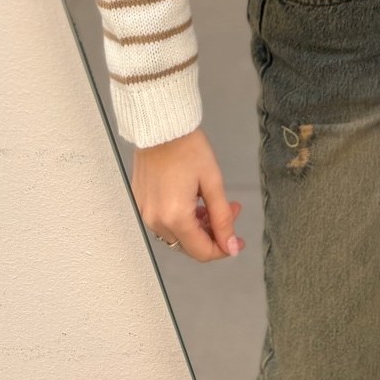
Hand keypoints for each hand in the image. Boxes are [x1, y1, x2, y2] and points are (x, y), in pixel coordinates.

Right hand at [131, 128, 240, 259]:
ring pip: (177, 235)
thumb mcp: (213, 183)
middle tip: (229, 213)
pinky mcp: (141, 203)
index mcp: (175, 217)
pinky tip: (193, 202)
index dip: (223, 249)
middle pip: (189, 246)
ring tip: (212, 204)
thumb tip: (231, 246)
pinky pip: (164, 223)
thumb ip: (223, 218)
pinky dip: (182, 220)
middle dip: (213, 235)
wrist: (161, 127)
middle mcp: (156, 220)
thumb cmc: (187, 148)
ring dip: (198, 227)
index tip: (238, 240)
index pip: (201, 251)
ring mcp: (145, 212)